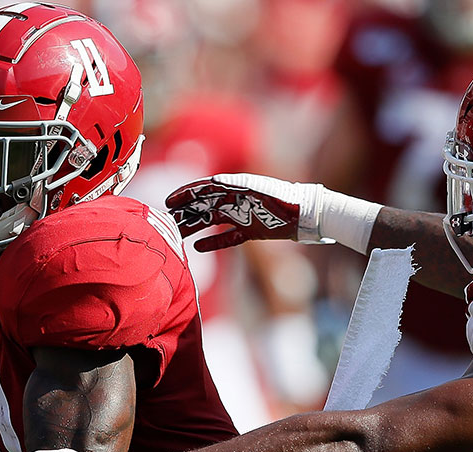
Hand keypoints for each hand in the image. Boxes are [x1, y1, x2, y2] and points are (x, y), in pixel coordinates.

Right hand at [165, 173, 326, 252]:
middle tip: (165, 222)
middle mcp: (236, 199)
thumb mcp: (260, 190)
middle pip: (204, 206)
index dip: (186, 195)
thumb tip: (213, 182)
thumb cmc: (286, 199)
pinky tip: (198, 248)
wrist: (307, 214)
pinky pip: (227, 237)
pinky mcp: (251, 230)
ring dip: (194, 228)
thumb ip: (237, 185)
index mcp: (236, 186)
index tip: (168, 203)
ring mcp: (242, 215)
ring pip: (211, 222)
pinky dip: (213, 243)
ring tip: (176, 236)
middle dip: (184, 212)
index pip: (204, 189)